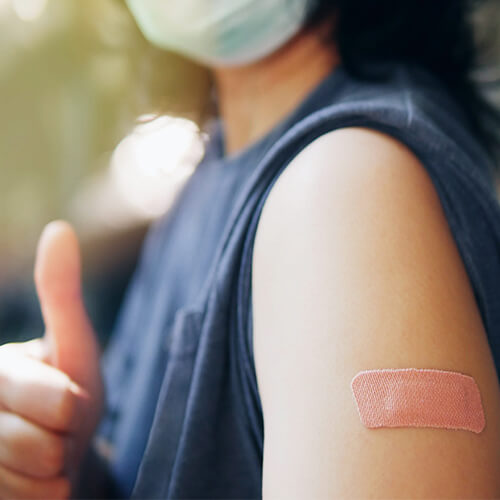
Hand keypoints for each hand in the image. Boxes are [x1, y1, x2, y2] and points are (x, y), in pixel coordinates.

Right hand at [0, 221, 104, 498]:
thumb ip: (60, 292)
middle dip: (65, 439)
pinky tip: (33, 482)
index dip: (71, 403)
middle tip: (55, 427)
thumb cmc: (70, 388)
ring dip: (55, 472)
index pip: (57, 401)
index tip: (66, 396)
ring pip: (35, 481)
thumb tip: (59, 229)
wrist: (59, 447)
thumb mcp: (72, 342)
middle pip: (42, 446)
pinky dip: (46, 496)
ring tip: (44, 453)